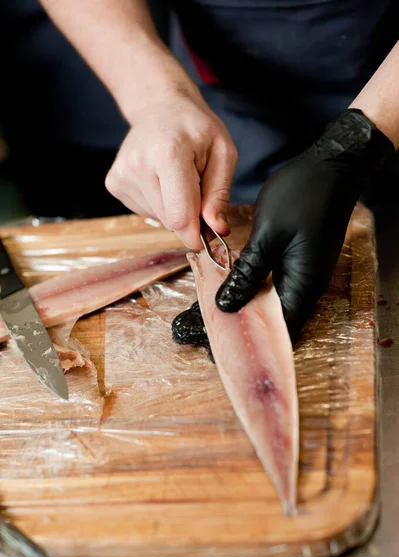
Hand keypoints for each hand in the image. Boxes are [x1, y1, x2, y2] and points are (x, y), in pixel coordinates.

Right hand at [105, 88, 236, 248]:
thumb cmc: (194, 128)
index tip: (207, 235)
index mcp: (168, 154)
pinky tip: (160, 179)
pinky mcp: (114, 183)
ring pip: (158, 218)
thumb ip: (219, 194)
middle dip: (188, 216)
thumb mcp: (222, 153)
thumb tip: (217, 229)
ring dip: (173, 208)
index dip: (196, 233)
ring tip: (175, 178)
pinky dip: (159, 203)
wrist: (159, 106)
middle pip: (169, 220)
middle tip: (196, 188)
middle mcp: (138, 165)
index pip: (180, 216)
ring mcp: (122, 174)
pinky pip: (145, 211)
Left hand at [216, 109, 394, 338]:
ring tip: (211, 310)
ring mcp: (302, 274)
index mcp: (302, 285)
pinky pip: (273, 284)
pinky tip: (230, 283)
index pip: (276, 328)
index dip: (247, 339)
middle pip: (273, 319)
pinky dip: (252, 286)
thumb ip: (247, 274)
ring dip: (245, 305)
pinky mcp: (297, 262)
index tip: (214, 341)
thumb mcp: (267, 236)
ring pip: (271, 302)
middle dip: (242, 325)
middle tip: (206, 328)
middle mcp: (305, 286)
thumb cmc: (302, 197)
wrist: (331, 167)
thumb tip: (226, 306)